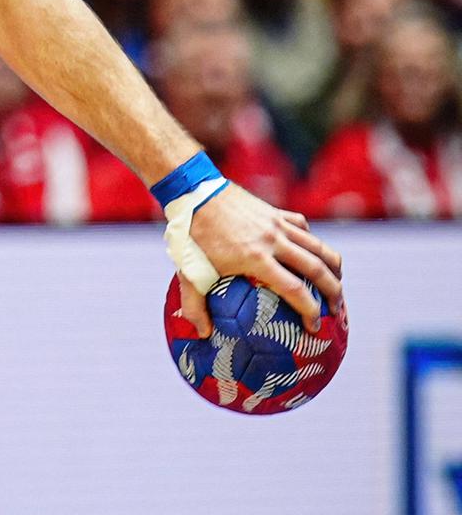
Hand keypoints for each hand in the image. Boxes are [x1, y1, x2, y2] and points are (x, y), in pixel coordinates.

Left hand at [177, 185, 344, 335]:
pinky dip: (312, 240)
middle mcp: (273, 241)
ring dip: (334, 267)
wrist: (192, 191)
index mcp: (256, 258)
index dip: (310, 310)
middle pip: (317, 269)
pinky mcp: (274, 212)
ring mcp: (277, 224)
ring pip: (318, 246)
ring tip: (338, 284)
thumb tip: (203, 333)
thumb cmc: (190, 235)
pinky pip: (302, 226)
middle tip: (337, 310)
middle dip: (333, 292)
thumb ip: (194, 305)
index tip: (315, 327)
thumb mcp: (188, 273)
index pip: (295, 289)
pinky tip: (311, 251)